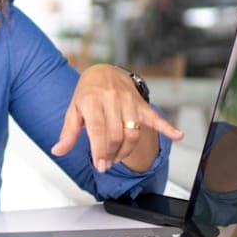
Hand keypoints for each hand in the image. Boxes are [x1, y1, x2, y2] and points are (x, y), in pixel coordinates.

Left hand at [51, 64, 183, 172]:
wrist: (102, 70)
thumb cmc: (86, 93)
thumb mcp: (73, 110)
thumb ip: (68, 133)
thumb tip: (57, 151)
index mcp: (92, 100)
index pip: (98, 129)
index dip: (100, 150)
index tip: (100, 165)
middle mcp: (112, 99)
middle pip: (116, 134)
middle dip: (111, 154)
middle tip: (105, 164)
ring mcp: (128, 101)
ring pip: (132, 132)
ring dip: (126, 150)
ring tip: (117, 158)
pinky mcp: (141, 103)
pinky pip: (155, 116)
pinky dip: (167, 127)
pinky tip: (178, 136)